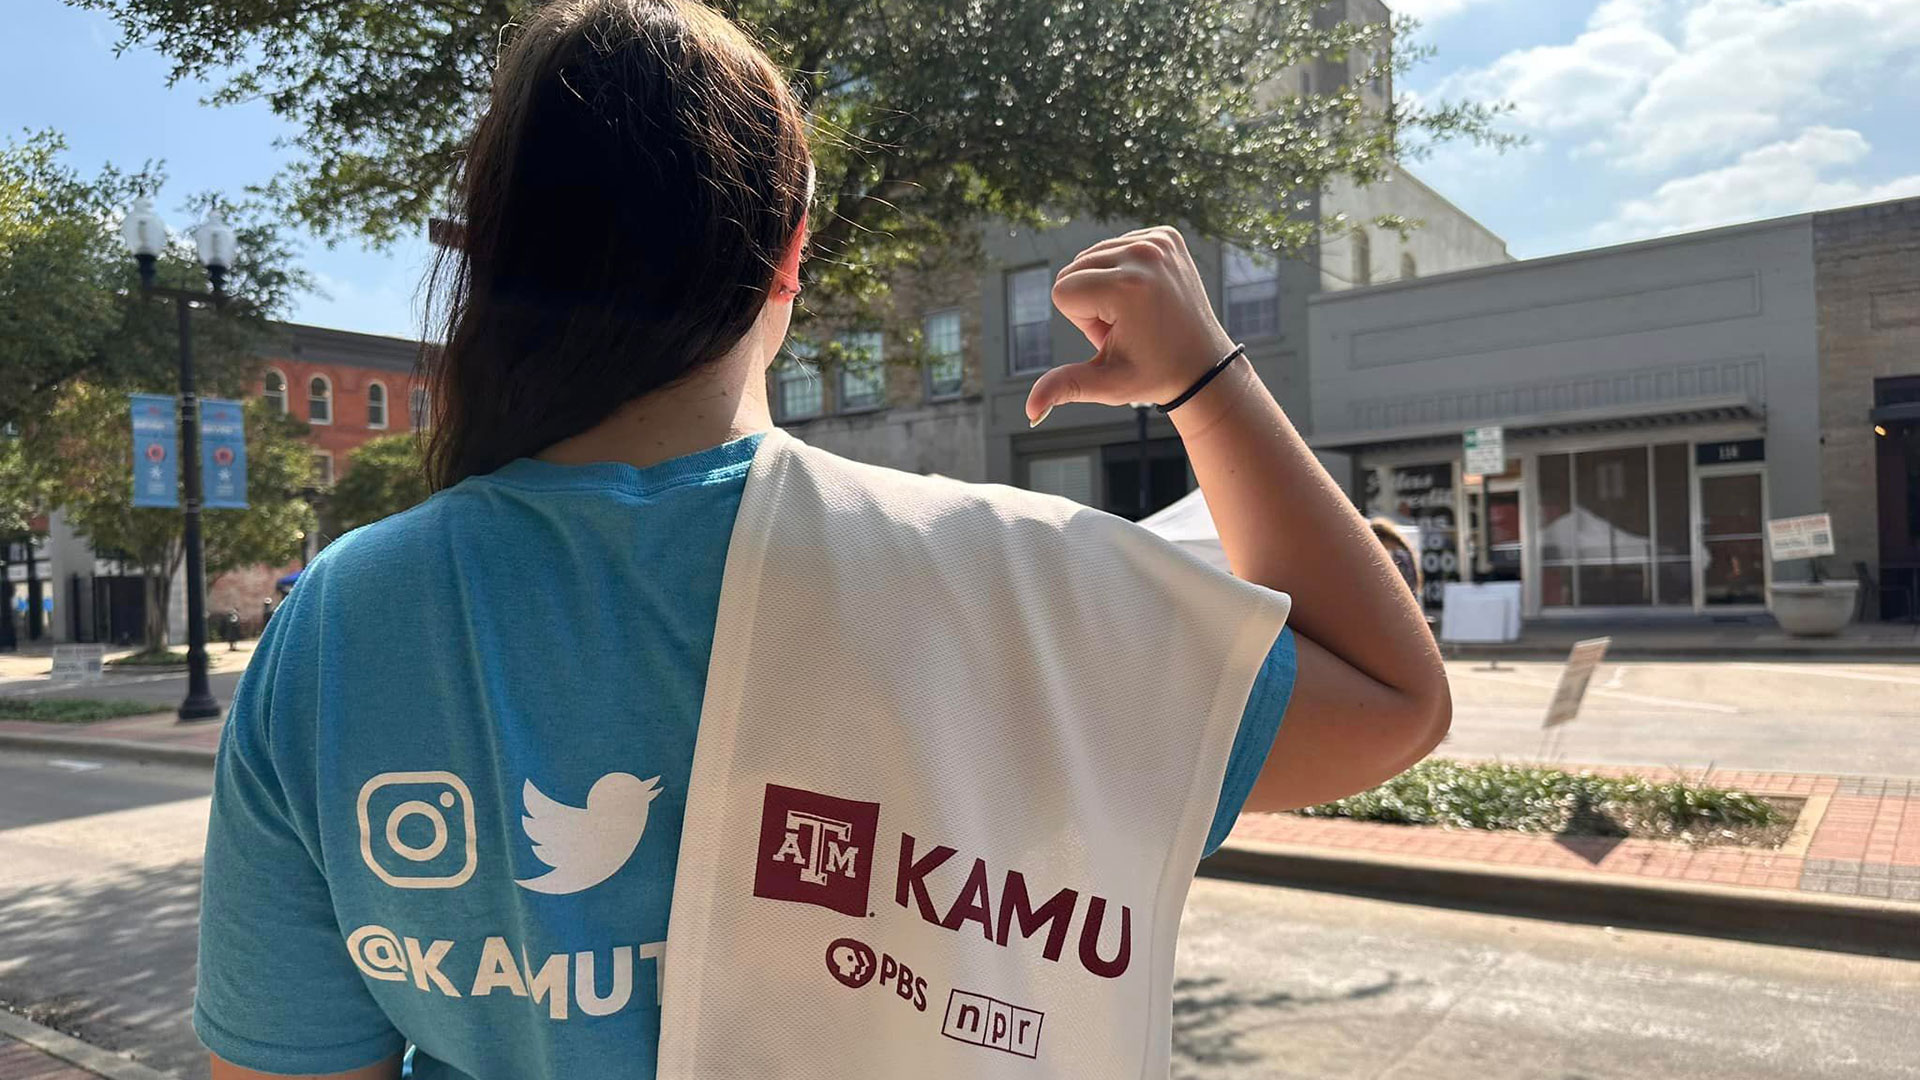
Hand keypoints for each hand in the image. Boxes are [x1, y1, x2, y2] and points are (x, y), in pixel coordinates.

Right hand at [1025, 226, 1235, 424]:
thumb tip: (1029, 410)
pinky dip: (1123, 270)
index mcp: (1126, 287)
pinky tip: (1145, 294)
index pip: (1062, 292)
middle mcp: (1143, 255)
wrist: (1204, 363)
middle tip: (1128, 326)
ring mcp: (1159, 241)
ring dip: (1105, 286)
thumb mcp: (1106, 383)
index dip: (1082, 322)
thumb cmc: (1153, 375)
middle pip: (1073, 270)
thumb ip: (1064, 386)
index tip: (1116, 335)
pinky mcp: (1166, 235)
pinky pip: (1117, 246)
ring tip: (1137, 311)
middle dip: (1091, 302)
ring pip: (1093, 256)